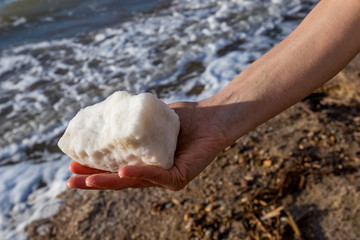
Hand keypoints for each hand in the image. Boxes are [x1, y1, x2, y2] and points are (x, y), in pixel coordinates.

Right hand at [66, 101, 226, 190]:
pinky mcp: (180, 176)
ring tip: (88, 180)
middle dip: (94, 181)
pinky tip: (123, 171)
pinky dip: (140, 173)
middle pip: (120, 180)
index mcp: (144, 161)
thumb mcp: (151, 119)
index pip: (115, 167)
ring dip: (110, 182)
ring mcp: (166, 177)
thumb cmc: (185, 117)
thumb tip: (106, 115)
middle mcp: (153, 172)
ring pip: (134, 183)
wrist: (214, 116)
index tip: (71, 162)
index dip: (94, 167)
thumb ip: (132, 122)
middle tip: (69, 180)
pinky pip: (158, 176)